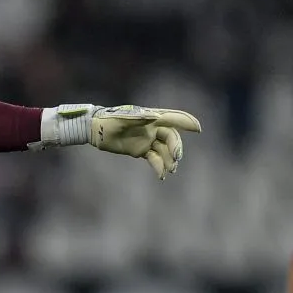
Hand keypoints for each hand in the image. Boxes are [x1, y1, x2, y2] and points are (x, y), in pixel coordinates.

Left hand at [40, 104, 201, 179]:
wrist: (95, 130)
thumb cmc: (108, 120)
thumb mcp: (122, 119)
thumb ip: (139, 118)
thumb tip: (156, 117)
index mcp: (151, 117)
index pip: (173, 118)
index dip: (186, 122)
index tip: (198, 129)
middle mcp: (152, 128)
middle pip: (171, 138)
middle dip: (176, 147)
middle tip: (176, 159)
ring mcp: (148, 140)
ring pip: (165, 150)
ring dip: (170, 160)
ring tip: (169, 171)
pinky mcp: (141, 150)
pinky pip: (155, 159)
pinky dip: (159, 167)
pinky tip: (161, 175)